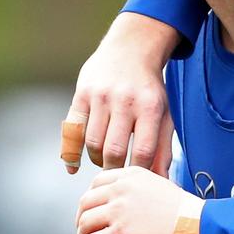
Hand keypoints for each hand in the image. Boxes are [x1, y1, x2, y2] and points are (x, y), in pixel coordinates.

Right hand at [62, 12, 178, 173]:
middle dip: (114, 169)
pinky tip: (74, 167)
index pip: (143, 151)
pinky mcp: (81, 94)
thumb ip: (163, 149)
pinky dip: (70, 154)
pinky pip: (71, 130)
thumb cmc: (149, 91)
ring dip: (97, 160)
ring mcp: (100, 97)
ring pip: (92, 143)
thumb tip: (162, 182)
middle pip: (114, 151)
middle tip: (116, 175)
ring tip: (105, 161)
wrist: (130, 50)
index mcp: (149, 107)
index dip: (137, 172)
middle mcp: (124, 101)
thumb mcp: (163, 115)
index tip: (134, 181)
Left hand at [76, 166, 204, 233]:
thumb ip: (135, 189)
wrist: (196, 224)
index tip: (92, 210)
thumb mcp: (157, 185)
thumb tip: (119, 204)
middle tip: (85, 231)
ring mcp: (118, 211)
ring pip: (83, 224)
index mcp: (130, 175)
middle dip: (81, 219)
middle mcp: (121, 190)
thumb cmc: (182, 210)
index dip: (90, 199)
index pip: (96, 182)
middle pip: (85, 203)